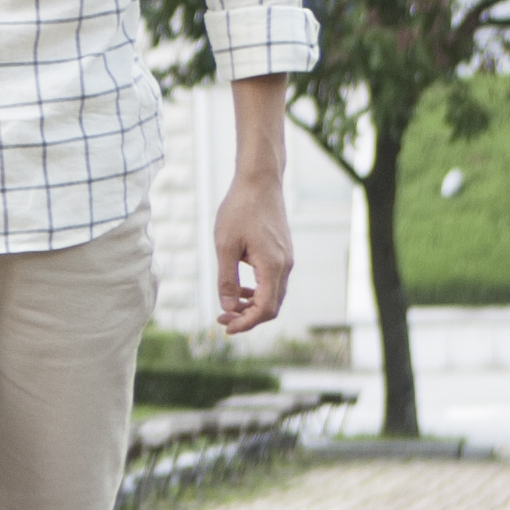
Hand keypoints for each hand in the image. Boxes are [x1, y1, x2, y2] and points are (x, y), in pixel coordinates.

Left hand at [212, 165, 293, 335]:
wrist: (259, 181)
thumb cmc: (239, 210)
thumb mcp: (225, 246)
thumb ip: (227, 280)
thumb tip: (228, 307)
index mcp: (272, 266)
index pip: (265, 309)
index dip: (246, 323)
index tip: (225, 328)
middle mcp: (285, 266)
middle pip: (272, 307)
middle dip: (248, 318)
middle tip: (222, 319)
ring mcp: (286, 259)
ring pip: (273, 295)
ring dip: (252, 305)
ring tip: (228, 306)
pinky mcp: (283, 253)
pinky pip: (273, 282)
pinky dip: (258, 292)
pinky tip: (239, 289)